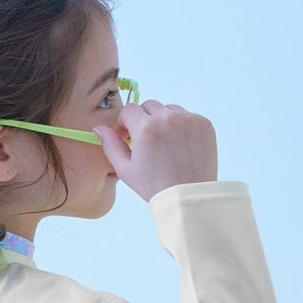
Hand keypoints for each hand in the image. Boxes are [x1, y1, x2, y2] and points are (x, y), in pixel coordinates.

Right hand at [93, 100, 218, 201]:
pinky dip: (181, 127)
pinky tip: (179, 146)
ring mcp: (188, 119)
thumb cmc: (154, 186)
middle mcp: (168, 118)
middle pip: (149, 105)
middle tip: (146, 142)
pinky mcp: (204, 123)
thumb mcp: (126, 170)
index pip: (129, 110)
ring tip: (164, 145)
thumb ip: (111, 145)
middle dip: (143, 120)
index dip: (124, 123)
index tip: (127, 136)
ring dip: (163, 121)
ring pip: (169, 109)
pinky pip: (187, 117)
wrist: (188, 197)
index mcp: (146, 128)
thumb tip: (98, 128)